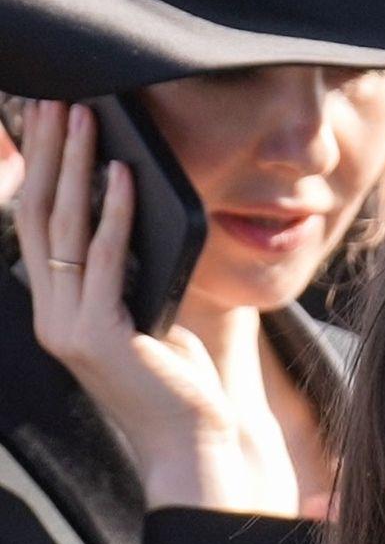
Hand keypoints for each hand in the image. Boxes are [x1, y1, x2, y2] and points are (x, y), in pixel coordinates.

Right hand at [14, 101, 264, 510]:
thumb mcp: (146, 312)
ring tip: (85, 117)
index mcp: (56, 309)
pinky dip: (116, 213)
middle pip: (38, 215)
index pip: (36, 225)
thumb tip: (131, 202)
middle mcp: (51, 316)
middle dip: (47, 151)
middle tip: (56, 98)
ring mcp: (68, 328)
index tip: (45, 117)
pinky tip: (126, 175)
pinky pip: (105, 260)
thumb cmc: (177, 380)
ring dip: (75, 167)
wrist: (190, 445)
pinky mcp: (100, 336)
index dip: (38, 168)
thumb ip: (129, 269)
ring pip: (63, 230)